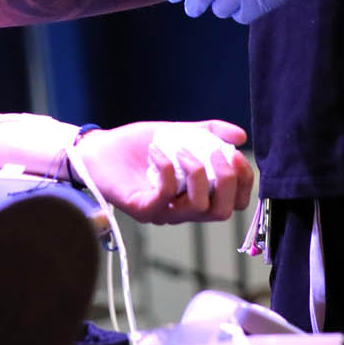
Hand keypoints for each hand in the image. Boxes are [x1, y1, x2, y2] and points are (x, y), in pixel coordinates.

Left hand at [73, 121, 253, 223]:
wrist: (99, 150)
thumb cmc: (138, 146)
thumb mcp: (179, 133)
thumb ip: (210, 132)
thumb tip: (241, 136)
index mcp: (197, 194)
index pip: (235, 203)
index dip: (244, 182)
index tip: (236, 155)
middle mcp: (183, 209)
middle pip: (222, 212)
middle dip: (229, 181)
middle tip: (219, 154)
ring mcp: (163, 212)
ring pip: (199, 208)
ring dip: (198, 173)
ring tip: (183, 150)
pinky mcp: (142, 208)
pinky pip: (165, 197)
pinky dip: (167, 169)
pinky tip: (157, 151)